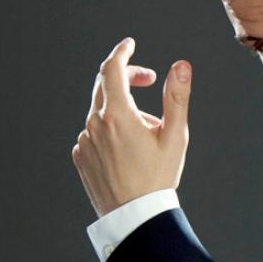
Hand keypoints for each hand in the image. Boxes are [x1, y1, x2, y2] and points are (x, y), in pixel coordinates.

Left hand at [71, 37, 191, 216]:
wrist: (134, 217)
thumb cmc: (158, 177)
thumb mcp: (175, 136)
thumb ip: (176, 97)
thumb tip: (181, 66)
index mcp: (117, 115)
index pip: (112, 69)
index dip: (122, 52)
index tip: (130, 45)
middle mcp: (94, 124)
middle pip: (104, 84)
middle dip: (126, 76)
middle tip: (150, 80)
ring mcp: (84, 141)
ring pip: (101, 110)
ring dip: (122, 108)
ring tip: (147, 132)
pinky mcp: (81, 156)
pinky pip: (94, 131)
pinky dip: (110, 128)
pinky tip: (128, 149)